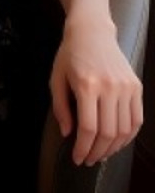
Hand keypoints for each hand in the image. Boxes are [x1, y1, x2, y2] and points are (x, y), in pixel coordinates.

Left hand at [49, 15, 142, 165]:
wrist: (92, 32)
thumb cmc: (69, 55)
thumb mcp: (56, 80)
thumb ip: (60, 108)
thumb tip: (68, 134)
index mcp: (87, 85)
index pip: (89, 127)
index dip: (83, 148)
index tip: (77, 158)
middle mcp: (110, 87)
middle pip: (108, 132)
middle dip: (97, 152)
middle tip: (88, 160)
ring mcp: (126, 87)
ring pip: (124, 129)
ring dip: (113, 148)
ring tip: (101, 154)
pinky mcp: (136, 86)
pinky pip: (136, 119)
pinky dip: (128, 135)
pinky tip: (117, 142)